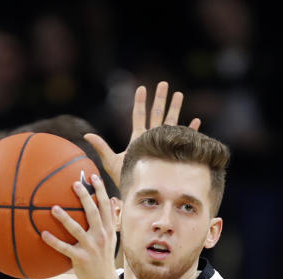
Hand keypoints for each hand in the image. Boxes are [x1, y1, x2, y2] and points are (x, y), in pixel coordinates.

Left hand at [42, 173, 116, 278]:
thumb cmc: (103, 259)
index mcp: (109, 230)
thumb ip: (107, 222)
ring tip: (54, 208)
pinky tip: (43, 234)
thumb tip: (106, 202)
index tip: (93, 177)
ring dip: (65, 218)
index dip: (100, 190)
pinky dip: (53, 241)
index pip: (105, 206)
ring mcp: (90, 247)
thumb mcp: (110, 239)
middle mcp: (101, 236)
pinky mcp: (80, 258)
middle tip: (74, 184)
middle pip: (92, 212)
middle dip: (84, 196)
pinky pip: (64, 248)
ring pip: (76, 229)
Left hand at [85, 81, 200, 187]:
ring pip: (170, 122)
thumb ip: (101, 147)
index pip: (138, 115)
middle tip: (164, 84)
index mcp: (138, 137)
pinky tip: (195, 121)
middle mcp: (151, 138)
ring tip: (178, 94)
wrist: (138, 191)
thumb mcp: (110, 161)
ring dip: (175, 108)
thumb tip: (86, 135)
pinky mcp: (171, 153)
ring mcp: (162, 144)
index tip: (141, 88)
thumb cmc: (123, 177)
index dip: (140, 102)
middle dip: (160, 99)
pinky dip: (189, 130)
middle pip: (156, 114)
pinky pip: (182, 139)